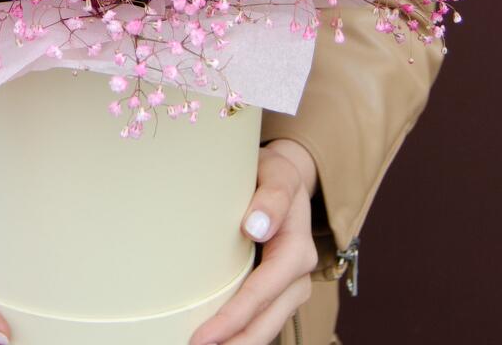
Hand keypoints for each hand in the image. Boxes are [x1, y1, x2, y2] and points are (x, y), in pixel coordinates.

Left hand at [188, 139, 319, 344]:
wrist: (287, 178)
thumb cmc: (276, 175)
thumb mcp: (277, 174)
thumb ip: (271, 198)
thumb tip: (255, 228)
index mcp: (297, 249)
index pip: (261, 292)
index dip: (232, 318)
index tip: (203, 337)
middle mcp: (298, 275)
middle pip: (266, 322)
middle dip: (234, 342)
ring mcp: (290, 287)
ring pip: (266, 327)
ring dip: (238, 342)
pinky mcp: (279, 290)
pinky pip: (262, 318)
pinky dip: (242, 332)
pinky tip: (219, 339)